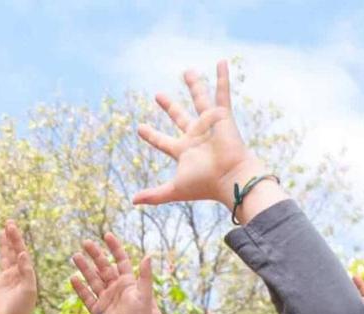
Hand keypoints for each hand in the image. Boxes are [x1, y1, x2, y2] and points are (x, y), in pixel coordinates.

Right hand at [0, 222, 37, 313]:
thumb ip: (26, 271)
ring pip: (4, 258)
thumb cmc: (22, 310)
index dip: (17, 239)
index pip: (21, 252)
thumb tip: (22, 253)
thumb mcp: (28, 289)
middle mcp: (16, 274)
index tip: (11, 227)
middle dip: (12, 237)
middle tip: (9, 222)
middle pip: (13, 252)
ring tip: (2, 232)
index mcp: (25, 274)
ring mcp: (5, 279)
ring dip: (3, 246)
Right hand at [68, 234, 156, 313]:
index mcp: (129, 283)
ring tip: (75, 256)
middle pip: (104, 267)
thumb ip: (145, 276)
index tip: (107, 235)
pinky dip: (80, 287)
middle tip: (85, 242)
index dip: (115, 247)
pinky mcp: (98, 310)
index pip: (121, 260)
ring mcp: (106, 299)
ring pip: (93, 279)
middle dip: (95, 254)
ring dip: (84, 267)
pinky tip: (73, 278)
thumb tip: (148, 255)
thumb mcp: (145, 296)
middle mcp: (117, 289)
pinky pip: (87, 296)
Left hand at [135, 60, 259, 207]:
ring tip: (187, 71)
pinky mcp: (222, 116)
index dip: (151, 135)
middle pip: (180, 117)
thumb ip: (154, 195)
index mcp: (184, 152)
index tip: (139, 128)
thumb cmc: (204, 184)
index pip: (163, 142)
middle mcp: (196, 136)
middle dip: (170, 107)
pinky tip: (222, 61)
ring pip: (200, 100)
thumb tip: (132, 201)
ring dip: (195, 86)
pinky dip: (222, 77)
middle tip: (158, 95)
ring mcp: (209, 125)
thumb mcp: (174, 189)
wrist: (230, 178)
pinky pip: (222, 93)